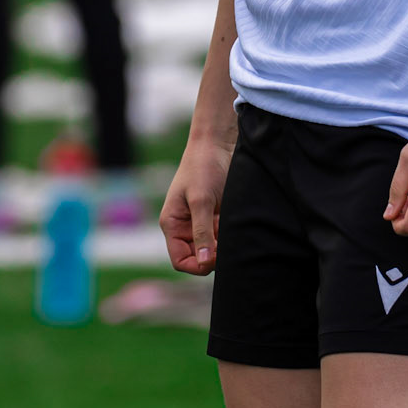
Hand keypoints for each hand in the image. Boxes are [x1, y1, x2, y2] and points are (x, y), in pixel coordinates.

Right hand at [160, 131, 234, 274]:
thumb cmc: (203, 167)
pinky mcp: (216, 217)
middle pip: (198, 258)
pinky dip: (230, 235)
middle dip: (214, 256)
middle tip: (228, 242)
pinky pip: (222, 237)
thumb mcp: (202, 200)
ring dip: (224, 244)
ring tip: (231, 226)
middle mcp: (185, 227)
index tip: (217, 256)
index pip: (181, 261)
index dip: (198, 265)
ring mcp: (201, 223)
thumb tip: (205, 263)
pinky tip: (235, 221)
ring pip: (213, 250)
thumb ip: (202, 232)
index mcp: (172, 224)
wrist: (218, 143)